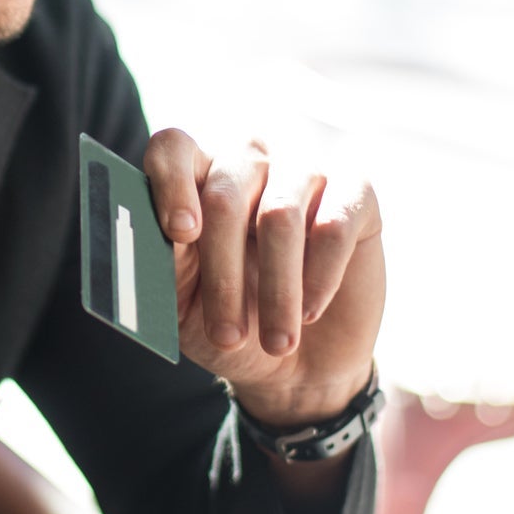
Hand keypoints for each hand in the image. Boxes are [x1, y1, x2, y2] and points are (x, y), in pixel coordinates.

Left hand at [143, 129, 385, 424]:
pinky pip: (333, 227)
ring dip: (276, 290)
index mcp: (196, 179)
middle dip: (222, 274)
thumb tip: (158, 238)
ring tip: (276, 343)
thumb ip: (168, 262)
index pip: (174, 148)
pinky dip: (319, 279)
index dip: (171, 184)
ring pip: (280, 215)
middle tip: (226, 336)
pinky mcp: (355, 193)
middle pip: (224, 194)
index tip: (179, 234)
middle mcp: (249, 161)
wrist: (300, 364)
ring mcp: (303, 170)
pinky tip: (309, 313)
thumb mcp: (186, 304)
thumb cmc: (232, 323)